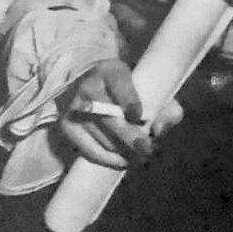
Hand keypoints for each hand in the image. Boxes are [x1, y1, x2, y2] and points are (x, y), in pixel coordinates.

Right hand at [59, 59, 183, 167]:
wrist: (91, 81)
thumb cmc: (129, 87)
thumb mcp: (148, 86)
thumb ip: (165, 106)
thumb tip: (159, 131)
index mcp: (111, 70)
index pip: (119, 84)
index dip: (128, 100)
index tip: (139, 115)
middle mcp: (89, 87)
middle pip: (110, 118)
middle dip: (131, 137)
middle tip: (148, 149)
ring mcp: (75, 108)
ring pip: (102, 137)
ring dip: (123, 151)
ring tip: (141, 156)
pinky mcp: (67, 127)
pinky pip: (89, 151)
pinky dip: (108, 159)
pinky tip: (123, 161)